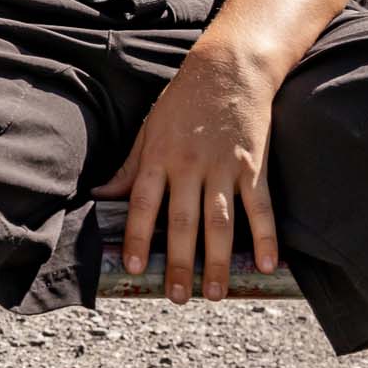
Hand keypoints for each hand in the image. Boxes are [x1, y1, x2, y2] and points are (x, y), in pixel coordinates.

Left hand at [94, 40, 282, 301]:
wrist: (227, 69)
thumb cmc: (181, 102)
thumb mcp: (148, 130)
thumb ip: (128, 167)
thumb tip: (99, 197)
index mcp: (158, 157)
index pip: (143, 203)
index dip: (136, 236)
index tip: (135, 268)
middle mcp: (189, 165)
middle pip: (182, 221)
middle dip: (178, 262)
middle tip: (177, 298)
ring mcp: (224, 166)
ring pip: (221, 222)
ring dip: (218, 260)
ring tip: (215, 294)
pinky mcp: (254, 165)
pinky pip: (260, 206)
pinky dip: (265, 236)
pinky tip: (267, 265)